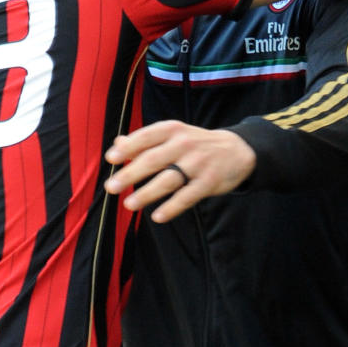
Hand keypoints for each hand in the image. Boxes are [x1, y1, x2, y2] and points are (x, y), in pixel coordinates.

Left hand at [105, 121, 256, 221]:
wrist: (237, 150)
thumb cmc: (196, 144)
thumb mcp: (173, 135)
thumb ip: (145, 140)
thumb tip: (117, 144)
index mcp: (172, 130)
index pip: (146, 137)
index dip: (128, 148)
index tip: (111, 159)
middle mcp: (184, 144)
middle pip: (153, 160)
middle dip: (130, 174)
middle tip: (111, 187)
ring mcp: (197, 164)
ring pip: (168, 180)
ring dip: (147, 193)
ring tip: (129, 204)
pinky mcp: (209, 182)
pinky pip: (187, 197)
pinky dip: (172, 208)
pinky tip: (158, 216)